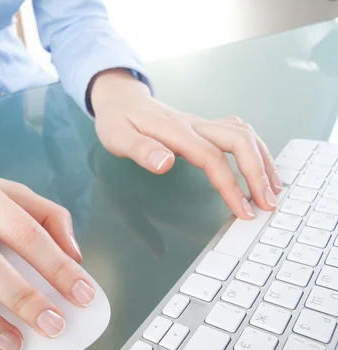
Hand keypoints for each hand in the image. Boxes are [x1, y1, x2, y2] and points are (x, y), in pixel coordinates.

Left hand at [90, 68, 281, 218]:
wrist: (120, 99)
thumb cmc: (117, 122)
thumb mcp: (118, 138)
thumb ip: (141, 151)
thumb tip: (166, 164)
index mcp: (175, 131)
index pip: (212, 158)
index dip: (231, 185)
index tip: (243, 210)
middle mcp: (194, 124)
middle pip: (239, 140)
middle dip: (258, 172)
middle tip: (268, 204)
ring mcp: (201, 123)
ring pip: (244, 134)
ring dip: (263, 160)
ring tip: (273, 189)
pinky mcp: (204, 126)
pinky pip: (238, 132)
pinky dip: (255, 149)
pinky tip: (260, 166)